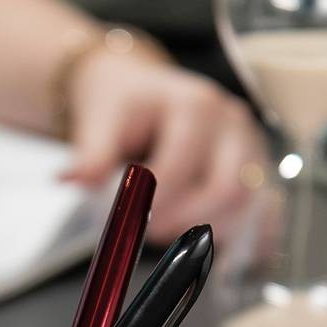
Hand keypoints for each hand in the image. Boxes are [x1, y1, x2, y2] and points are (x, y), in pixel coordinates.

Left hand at [62, 50, 267, 245]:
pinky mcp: (254, 171)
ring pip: (243, 207)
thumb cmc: (120, 105)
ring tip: (164, 227)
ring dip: (203, 229)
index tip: (127, 219)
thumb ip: (92, 155)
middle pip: (227, 191)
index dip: (152, 204)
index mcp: (196, 105)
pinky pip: (252, 213)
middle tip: (148, 231)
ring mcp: (250, 146)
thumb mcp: (99, 122)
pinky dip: (223, 232)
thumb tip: (72, 180)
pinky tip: (191, 236)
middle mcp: (232, 123)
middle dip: (182, 221)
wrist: (136, 90)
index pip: (181, 170)